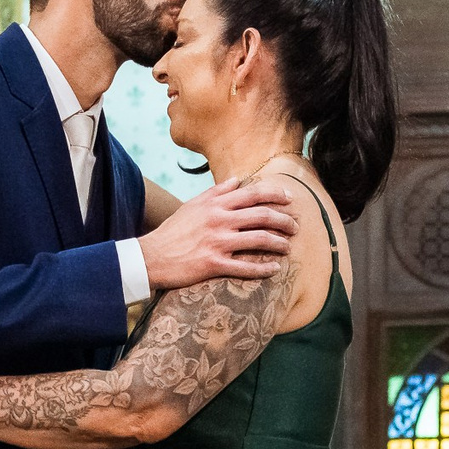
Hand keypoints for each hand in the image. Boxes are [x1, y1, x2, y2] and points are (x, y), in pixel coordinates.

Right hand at [137, 177, 294, 290]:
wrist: (151, 256)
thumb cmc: (173, 231)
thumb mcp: (193, 205)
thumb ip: (216, 191)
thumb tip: (237, 180)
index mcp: (215, 204)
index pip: (253, 194)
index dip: (275, 194)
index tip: (290, 198)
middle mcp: (219, 220)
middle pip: (262, 216)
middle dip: (284, 220)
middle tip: (296, 226)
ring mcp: (217, 242)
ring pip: (259, 239)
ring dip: (279, 243)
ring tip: (288, 247)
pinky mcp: (213, 264)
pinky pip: (245, 267)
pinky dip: (263, 269)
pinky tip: (275, 269)